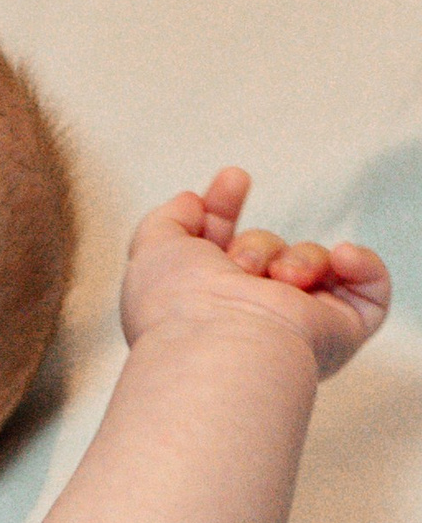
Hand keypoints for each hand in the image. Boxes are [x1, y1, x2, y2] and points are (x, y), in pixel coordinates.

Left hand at [122, 168, 389, 382]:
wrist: (224, 344)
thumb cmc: (180, 303)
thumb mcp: (152, 248)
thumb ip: (167, 219)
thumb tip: (192, 201)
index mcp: (206, 299)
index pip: (221, 244)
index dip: (225, 206)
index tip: (233, 178)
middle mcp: (253, 313)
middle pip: (266, 246)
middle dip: (254, 243)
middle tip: (240, 264)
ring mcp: (298, 322)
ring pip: (310, 258)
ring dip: (294, 258)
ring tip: (276, 281)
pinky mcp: (340, 331)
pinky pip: (370, 291)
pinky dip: (363, 266)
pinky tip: (342, 257)